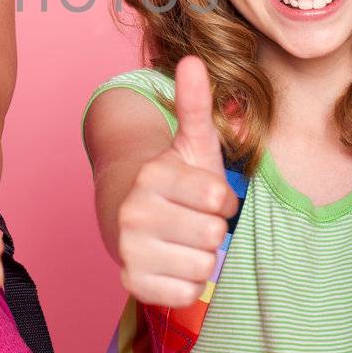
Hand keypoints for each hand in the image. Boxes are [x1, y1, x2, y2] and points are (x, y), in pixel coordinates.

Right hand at [115, 56, 239, 308]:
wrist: (129, 218)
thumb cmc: (174, 182)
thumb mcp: (192, 143)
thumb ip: (195, 104)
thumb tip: (193, 59)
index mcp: (153, 175)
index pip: (218, 197)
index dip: (223, 200)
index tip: (208, 196)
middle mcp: (134, 212)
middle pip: (213, 235)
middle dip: (212, 230)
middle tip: (193, 220)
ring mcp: (129, 249)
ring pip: (202, 266)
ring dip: (201, 257)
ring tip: (182, 241)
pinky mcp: (131, 282)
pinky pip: (187, 293)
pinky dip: (188, 283)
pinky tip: (173, 263)